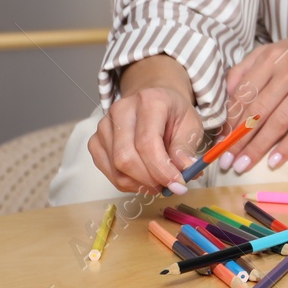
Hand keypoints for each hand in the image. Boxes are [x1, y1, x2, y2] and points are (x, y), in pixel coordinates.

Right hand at [89, 54, 202, 194]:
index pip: (147, 142)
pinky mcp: (95, 140)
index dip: (161, 169)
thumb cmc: (173, 114)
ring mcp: (104, 125)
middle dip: (149, 180)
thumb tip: (183, 171)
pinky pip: (107, 171)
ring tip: (158, 181)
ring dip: (139, 183)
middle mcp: (122, 110)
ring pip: (115, 168)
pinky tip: (142, 178)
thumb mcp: (191, 125)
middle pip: (126, 157)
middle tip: (168, 187)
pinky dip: (126, 182)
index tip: (177, 184)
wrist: (155, 103)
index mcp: (149, 101)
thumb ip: (185, 148)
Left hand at [220, 25, 287, 172]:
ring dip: (258, 147)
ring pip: (277, 121)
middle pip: (257, 110)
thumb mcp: (279, 50)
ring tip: (244, 165)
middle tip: (227, 160)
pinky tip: (275, 161)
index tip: (220, 142)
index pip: (243, 93)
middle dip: (238, 139)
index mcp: (272, 56)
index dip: (229, 121)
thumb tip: (227, 94)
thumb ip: (250, 67)